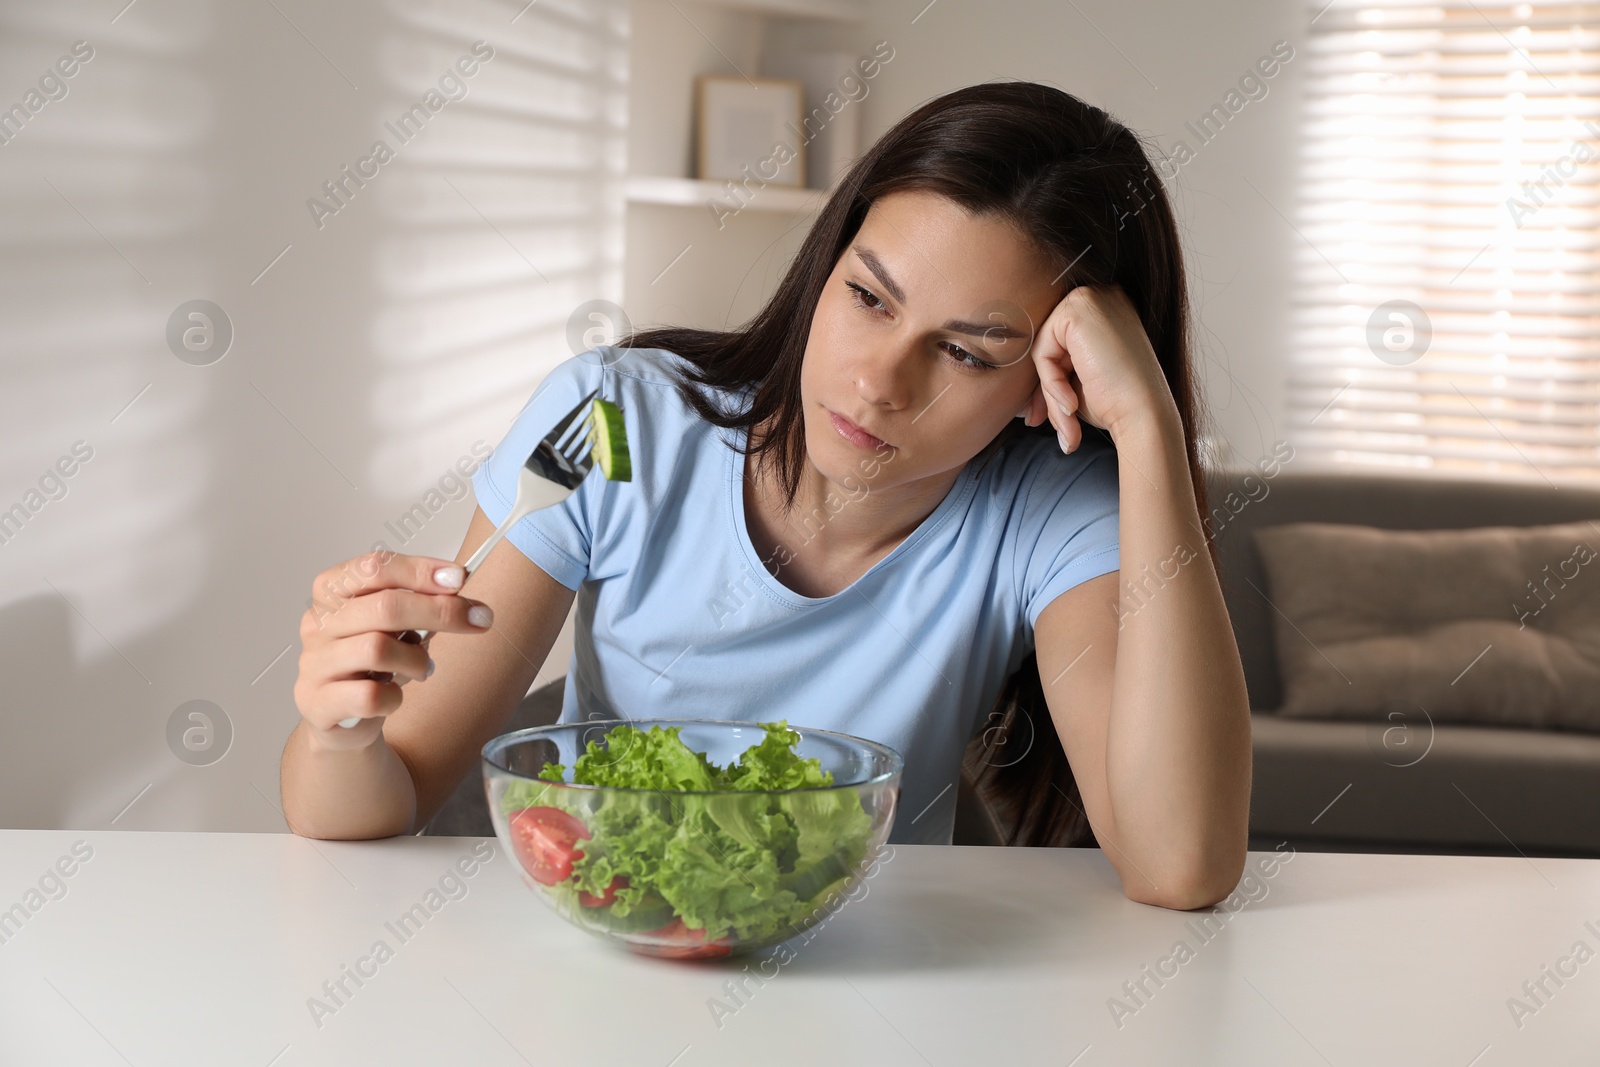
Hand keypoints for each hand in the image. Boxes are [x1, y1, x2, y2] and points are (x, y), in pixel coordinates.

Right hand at [293, 550, 494, 748]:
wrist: (340, 715)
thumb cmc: (370, 660)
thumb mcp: (392, 622)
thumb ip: (419, 599)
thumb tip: (460, 583)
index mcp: (332, 591)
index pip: (374, 567)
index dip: (421, 571)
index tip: (459, 579)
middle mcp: (318, 623)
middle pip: (384, 607)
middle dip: (439, 611)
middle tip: (478, 620)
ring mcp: (315, 663)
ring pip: (376, 649)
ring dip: (416, 659)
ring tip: (423, 668)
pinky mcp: (318, 703)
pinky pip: (369, 696)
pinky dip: (395, 696)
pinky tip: (395, 694)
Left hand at [1017, 285, 1179, 451]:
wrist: (1144, 414)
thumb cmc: (1118, 403)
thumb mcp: (1078, 383)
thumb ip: (1053, 372)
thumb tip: (1023, 395)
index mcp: (1105, 311)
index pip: (1061, 343)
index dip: (1051, 381)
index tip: (1047, 416)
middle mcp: (1101, 296)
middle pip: (1050, 345)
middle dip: (1046, 390)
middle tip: (1045, 424)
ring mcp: (1089, 298)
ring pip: (1044, 350)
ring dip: (1050, 393)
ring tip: (1068, 424)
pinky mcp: (1078, 309)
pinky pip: (1043, 351)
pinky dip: (1051, 383)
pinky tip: (1073, 404)